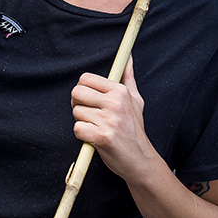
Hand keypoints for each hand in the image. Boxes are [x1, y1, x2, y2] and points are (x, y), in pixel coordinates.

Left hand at [70, 57, 154, 180]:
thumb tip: (128, 57)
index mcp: (120, 91)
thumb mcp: (136, 100)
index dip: (83, 89)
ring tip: (96, 127)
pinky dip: (82, 135)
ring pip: (76, 112)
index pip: (86, 78)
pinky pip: (78, 128)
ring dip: (82, 122)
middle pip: (77, 92)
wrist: (141, 160)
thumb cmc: (134, 129)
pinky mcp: (102, 137)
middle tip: (89, 114)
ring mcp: (109, 120)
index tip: (89, 99)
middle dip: (78, 104)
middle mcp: (115, 103)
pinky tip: (94, 137)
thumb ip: (128, 77)